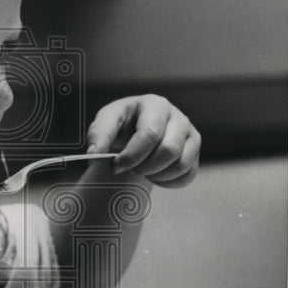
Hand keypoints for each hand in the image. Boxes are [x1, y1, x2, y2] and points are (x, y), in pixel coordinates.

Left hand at [86, 94, 200, 186]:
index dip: (132, 156)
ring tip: (141, 169)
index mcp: (156, 105)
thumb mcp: (105, 123)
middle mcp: (178, 118)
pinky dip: (168, 182)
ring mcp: (190, 135)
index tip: (115, 166)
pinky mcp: (194, 153)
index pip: (151, 134)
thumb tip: (94, 154)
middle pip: (169, 150)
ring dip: (156, 175)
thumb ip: (98, 136)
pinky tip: (154, 175)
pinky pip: (187, 175)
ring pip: (181, 164)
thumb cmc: (120, 125)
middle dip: (144, 167)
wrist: (134, 131)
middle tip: (129, 168)